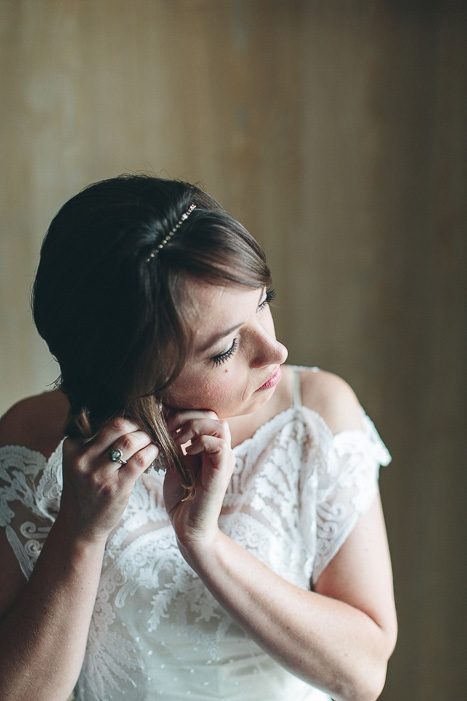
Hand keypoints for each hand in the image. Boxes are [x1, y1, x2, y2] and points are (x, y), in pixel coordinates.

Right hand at [59, 418, 158, 542]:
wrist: (80, 525)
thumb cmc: (85, 488)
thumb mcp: (80, 461)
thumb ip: (95, 441)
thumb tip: (127, 415)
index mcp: (72, 446)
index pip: (103, 420)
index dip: (125, 415)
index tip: (140, 413)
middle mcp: (82, 458)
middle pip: (117, 425)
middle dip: (137, 423)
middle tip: (147, 426)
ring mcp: (98, 474)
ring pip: (130, 441)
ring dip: (147, 437)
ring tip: (152, 439)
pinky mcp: (116, 487)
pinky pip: (140, 460)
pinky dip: (152, 451)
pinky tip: (155, 451)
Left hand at [163, 410, 234, 551]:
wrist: (188, 526)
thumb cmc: (181, 496)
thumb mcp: (175, 461)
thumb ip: (175, 442)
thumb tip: (163, 417)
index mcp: (210, 445)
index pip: (204, 413)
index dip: (183, 412)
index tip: (163, 422)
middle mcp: (220, 449)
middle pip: (212, 414)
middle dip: (186, 416)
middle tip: (168, 429)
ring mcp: (224, 459)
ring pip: (218, 424)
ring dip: (193, 427)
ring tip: (176, 440)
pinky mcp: (223, 470)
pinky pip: (219, 444)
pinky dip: (200, 442)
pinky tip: (186, 451)